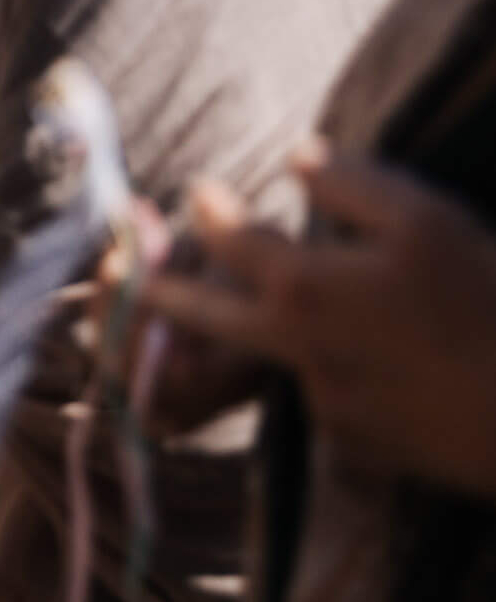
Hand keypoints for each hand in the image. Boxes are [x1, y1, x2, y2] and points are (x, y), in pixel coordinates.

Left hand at [141, 146, 495, 467]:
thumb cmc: (490, 303)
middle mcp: (296, 350)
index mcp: (304, 288)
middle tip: (140, 277)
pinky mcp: (357, 444)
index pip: (232, 240)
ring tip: (295, 306)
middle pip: (209, 317)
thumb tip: (295, 158)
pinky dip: (343, 370)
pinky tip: (394, 359)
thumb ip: (351, 184)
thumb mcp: (426, 221)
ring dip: (272, 331)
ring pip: (280, 357)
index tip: (199, 191)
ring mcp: (323, 403)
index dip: (213, 211)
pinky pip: (333, 395)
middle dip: (166, 293)